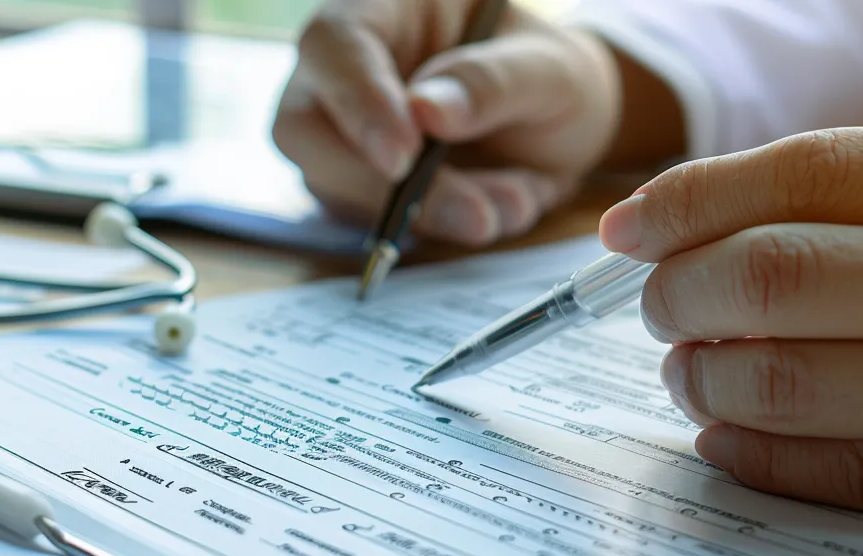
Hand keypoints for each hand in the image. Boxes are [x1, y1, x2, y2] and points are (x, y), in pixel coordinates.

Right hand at [271, 0, 626, 246]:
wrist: (561, 123)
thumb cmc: (545, 74)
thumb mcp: (549, 68)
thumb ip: (492, 84)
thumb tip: (427, 113)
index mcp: (382, 10)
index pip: (334, 45)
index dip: (358, 101)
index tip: (403, 156)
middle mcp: (346, 71)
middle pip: (301, 127)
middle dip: (374, 182)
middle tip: (467, 212)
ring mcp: (343, 134)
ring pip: (333, 186)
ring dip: (426, 212)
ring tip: (513, 201)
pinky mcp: (356, 188)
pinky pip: (370, 222)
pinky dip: (439, 227)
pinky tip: (502, 206)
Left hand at [602, 128, 862, 533]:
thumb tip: (709, 219)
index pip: (812, 176)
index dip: (694, 198)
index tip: (629, 224)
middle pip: (781, 277)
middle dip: (681, 290)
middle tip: (657, 303)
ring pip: (796, 383)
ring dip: (705, 378)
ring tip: (688, 368)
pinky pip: (859, 476)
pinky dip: (763, 458)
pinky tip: (728, 438)